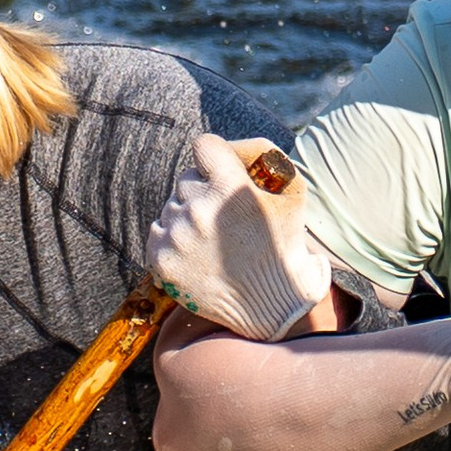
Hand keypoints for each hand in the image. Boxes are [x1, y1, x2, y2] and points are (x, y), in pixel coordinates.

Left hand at [145, 137, 333, 338]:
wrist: (271, 304)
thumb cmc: (284, 244)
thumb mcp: (293, 192)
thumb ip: (267, 157)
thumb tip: (238, 146)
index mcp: (229, 188)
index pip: (204, 145)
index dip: (214, 156)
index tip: (221, 171)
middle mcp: (198, 209)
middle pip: (186, 178)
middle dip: (204, 190)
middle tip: (223, 214)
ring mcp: (177, 237)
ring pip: (172, 206)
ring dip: (188, 216)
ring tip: (213, 239)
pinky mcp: (162, 261)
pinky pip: (157, 231)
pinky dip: (172, 238)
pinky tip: (196, 251)